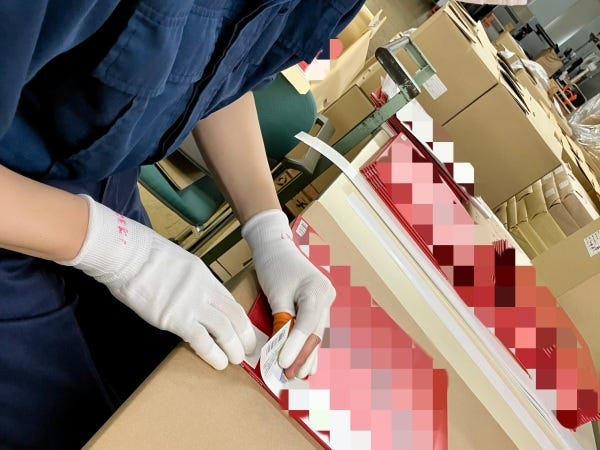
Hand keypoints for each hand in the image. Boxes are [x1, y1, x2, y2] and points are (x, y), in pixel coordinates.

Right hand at [59, 195, 255, 369]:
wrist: (129, 256)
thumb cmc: (145, 256)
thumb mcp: (178, 263)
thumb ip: (190, 281)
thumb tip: (193, 294)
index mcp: (205, 276)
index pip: (230, 302)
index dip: (241, 320)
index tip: (246, 332)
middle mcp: (204, 290)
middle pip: (234, 317)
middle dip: (245, 336)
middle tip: (248, 350)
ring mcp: (192, 305)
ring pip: (224, 330)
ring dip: (233, 347)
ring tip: (236, 360)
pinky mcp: (176, 319)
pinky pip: (201, 340)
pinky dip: (213, 353)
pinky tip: (218, 363)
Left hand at [242, 210, 334, 378]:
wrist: (275, 246)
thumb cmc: (274, 266)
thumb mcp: (276, 293)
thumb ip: (282, 319)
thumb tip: (281, 347)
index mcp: (318, 290)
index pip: (308, 324)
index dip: (296, 346)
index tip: (284, 363)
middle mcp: (327, 296)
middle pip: (316, 332)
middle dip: (304, 356)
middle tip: (292, 375)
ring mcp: (325, 300)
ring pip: (316, 332)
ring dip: (307, 354)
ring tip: (299, 374)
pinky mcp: (318, 304)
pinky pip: (313, 327)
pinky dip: (307, 344)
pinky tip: (306, 362)